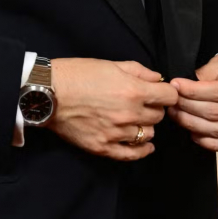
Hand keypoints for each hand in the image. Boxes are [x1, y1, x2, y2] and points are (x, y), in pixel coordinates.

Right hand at [47, 58, 177, 161]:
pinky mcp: (104, 147)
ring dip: (145, 126)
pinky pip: (132, 154)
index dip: (166, 93)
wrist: (48, 92)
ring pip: (148, 135)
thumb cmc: (76, 74)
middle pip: (159, 116)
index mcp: (133, 90)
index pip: (169, 97)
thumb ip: (139, 71)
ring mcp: (117, 133)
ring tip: (134, 120)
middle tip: (143, 103)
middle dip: (154, 108)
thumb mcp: (110, 64)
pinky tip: (144, 145)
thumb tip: (158, 79)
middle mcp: (129, 114)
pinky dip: (142, 150)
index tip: (160, 93)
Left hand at [168, 48, 217, 150]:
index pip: (216, 91)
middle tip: (171, 102)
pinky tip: (194, 134)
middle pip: (215, 112)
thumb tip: (181, 89)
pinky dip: (209, 143)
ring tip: (177, 115)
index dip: (192, 91)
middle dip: (188, 108)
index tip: (175, 86)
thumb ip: (205, 75)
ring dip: (193, 125)